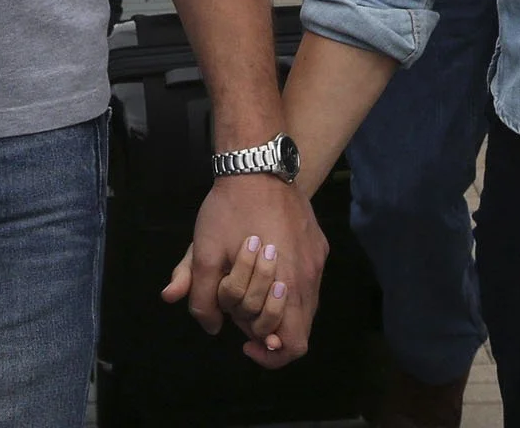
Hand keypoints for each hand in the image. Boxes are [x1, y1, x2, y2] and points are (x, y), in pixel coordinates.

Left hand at [160, 175, 326, 366]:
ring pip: (303, 304)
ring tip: (249, 286)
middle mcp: (309, 277)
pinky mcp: (317, 245)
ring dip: (276, 306)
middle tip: (239, 309)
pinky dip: (286, 286)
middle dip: (266, 327)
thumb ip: (202, 296)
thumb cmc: (229, 209)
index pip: (293, 345)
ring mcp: (316, 260)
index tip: (244, 341)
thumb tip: (209, 327)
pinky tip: (263, 267)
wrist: (256, 164)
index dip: (270, 355)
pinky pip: (307, 280)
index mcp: (287, 285)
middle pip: (297, 328)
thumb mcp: (203, 252)